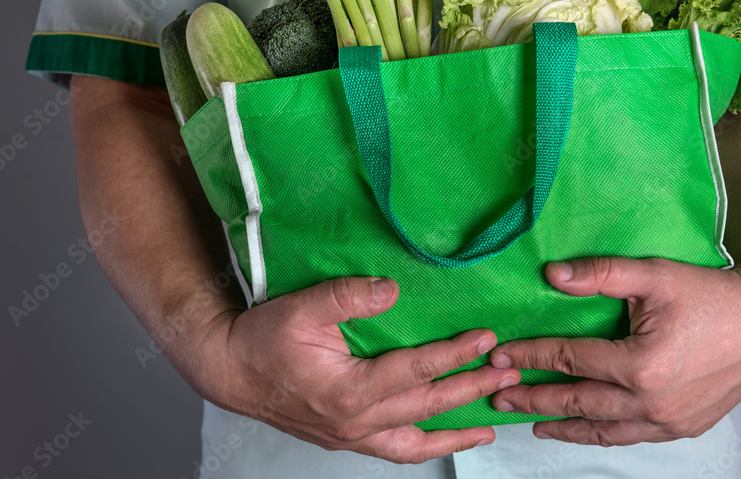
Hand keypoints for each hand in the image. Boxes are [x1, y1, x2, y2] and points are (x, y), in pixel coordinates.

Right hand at [192, 276, 520, 463]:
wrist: (230, 370)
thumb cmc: (263, 339)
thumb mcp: (302, 306)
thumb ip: (348, 295)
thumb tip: (393, 290)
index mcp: (348, 390)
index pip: (417, 371)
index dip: (456, 354)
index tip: (487, 339)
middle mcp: (355, 421)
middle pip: (428, 407)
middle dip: (473, 389)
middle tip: (510, 373)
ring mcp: (353, 436)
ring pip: (418, 439)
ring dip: (459, 426)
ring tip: (495, 415)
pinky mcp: (348, 439)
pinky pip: (398, 451)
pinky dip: (429, 446)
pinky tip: (450, 438)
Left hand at [488, 255, 740, 445]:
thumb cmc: (713, 294)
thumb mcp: (654, 274)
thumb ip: (601, 274)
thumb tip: (553, 275)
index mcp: (641, 365)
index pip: (570, 360)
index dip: (532, 357)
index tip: (502, 356)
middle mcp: (652, 402)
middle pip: (577, 402)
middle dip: (533, 399)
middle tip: (498, 397)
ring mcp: (669, 420)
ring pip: (603, 430)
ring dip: (563, 425)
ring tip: (533, 423)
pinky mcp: (684, 427)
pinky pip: (632, 436)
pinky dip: (602, 434)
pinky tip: (586, 429)